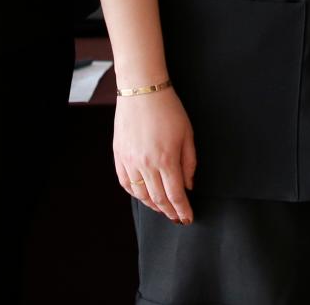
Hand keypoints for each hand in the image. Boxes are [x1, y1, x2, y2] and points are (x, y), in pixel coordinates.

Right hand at [114, 88, 196, 223]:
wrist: (142, 91)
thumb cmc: (168, 109)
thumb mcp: (188, 134)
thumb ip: (189, 163)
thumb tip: (188, 185)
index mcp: (166, 159)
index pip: (175, 195)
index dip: (182, 210)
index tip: (187, 218)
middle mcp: (146, 164)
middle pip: (158, 199)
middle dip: (169, 212)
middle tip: (176, 218)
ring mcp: (130, 161)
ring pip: (140, 194)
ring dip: (153, 205)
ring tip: (162, 208)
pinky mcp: (119, 156)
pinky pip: (126, 183)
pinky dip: (135, 193)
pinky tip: (143, 195)